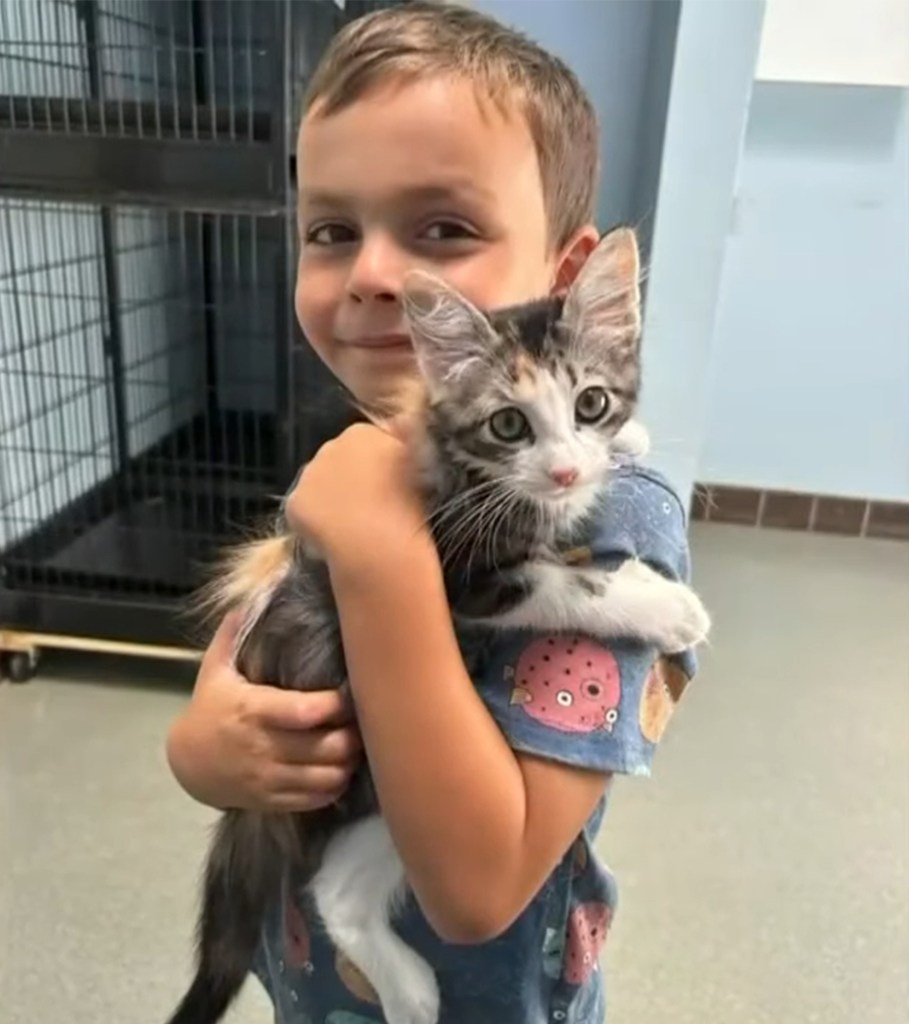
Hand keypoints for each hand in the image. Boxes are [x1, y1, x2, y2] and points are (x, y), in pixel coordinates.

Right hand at [166, 614, 361, 812]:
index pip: (306, 711)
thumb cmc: (209, 707)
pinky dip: (336, 785)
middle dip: (353, 735)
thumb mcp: (214, 668)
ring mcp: (268, 777)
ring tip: (357, 743)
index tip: (351, 691)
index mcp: (253, 710)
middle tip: (365, 720)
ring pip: (326, 776)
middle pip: (325, 747)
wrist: (187, 761)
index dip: (337, 704)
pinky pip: (316, 798)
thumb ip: (233, 634)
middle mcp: (263, 746)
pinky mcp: (272, 799)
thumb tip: (254, 593)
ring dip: (349, 762)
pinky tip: (341, 767)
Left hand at [284, 422, 428, 568]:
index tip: (390, 489)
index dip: (379, 467)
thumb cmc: (412, 506)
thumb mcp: (422, 462)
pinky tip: (334, 541)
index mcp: (364, 432)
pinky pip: (304, 513)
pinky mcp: (295, 502)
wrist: (381, 544)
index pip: (369, 444)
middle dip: (351, 480)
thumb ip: (407, 440)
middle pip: (340, 461)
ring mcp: (309, 474)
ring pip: (320, 486)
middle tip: (371, 508)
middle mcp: (331, 445)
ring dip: (332, 500)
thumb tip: (402, 422)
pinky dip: (315, 524)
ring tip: (352, 527)